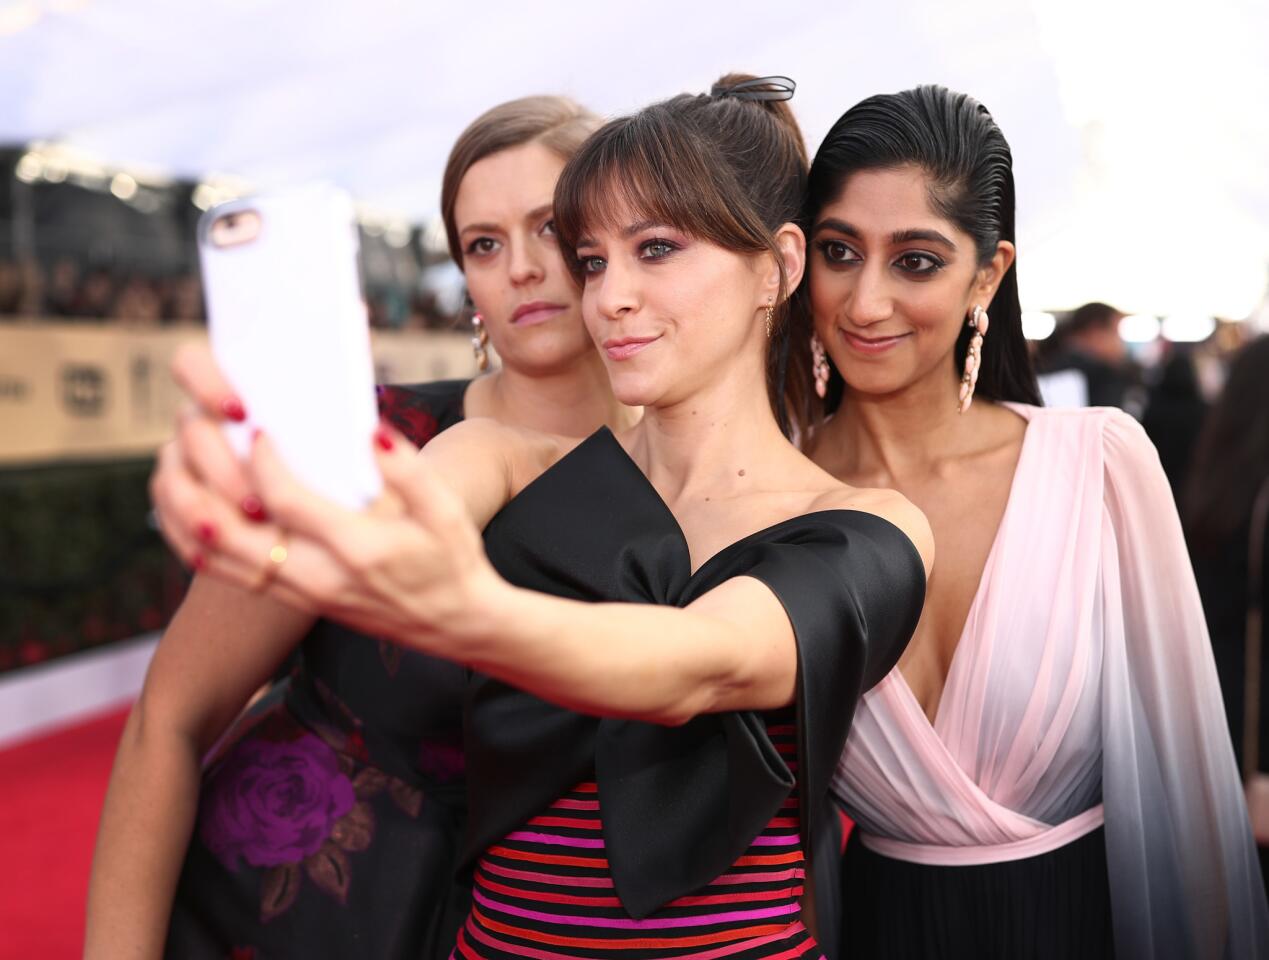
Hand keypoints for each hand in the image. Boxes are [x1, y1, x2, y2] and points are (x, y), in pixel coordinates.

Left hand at [151, 346, 504, 654]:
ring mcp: (301, 593)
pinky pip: (222, 574)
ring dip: (182, 509)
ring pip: (215, 558)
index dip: (262, 461)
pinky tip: (186, 504)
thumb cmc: (453, 560)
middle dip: (200, 479)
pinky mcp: (293, 599)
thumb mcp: (447, 512)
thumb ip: (408, 471)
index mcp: (356, 551)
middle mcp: (317, 578)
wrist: (458, 625)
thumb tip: (370, 432)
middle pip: (228, 534)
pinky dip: (191, 538)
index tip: (259, 427)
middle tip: (195, 433)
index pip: (285, 503)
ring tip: (175, 462)